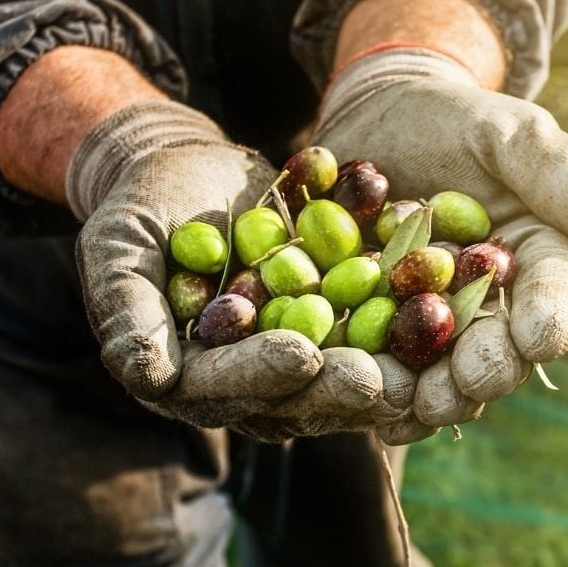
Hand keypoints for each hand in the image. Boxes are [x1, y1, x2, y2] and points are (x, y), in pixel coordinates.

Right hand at [72, 101, 407, 440]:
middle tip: (379, 377)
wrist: (189, 170)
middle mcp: (247, 380)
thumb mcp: (119, 247)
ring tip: (425, 362)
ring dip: (387, 371)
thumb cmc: (141, 206)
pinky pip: (375, 332)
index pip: (225, 386)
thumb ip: (127, 310)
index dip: (261, 374)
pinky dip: (409, 326)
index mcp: (188, 376)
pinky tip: (448, 316)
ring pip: (345, 375)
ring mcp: (297, 356)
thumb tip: (146, 375)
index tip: (299, 355)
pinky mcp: (336, 327)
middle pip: (296, 395)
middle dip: (337, 387)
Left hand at [312, 47, 567, 434]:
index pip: (556, 299)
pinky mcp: (375, 329)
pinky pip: (378, 366)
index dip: (550, 321)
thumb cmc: (456, 119)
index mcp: (538, 263)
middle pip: (498, 352)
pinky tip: (360, 401)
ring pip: (438, 373)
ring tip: (411, 405)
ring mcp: (431, 325)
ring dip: (428, 395)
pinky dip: (371, 385)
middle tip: (468, 385)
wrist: (376, 118)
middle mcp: (492, 307)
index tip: (537, 339)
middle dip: (486, 373)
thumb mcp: (514, 137)